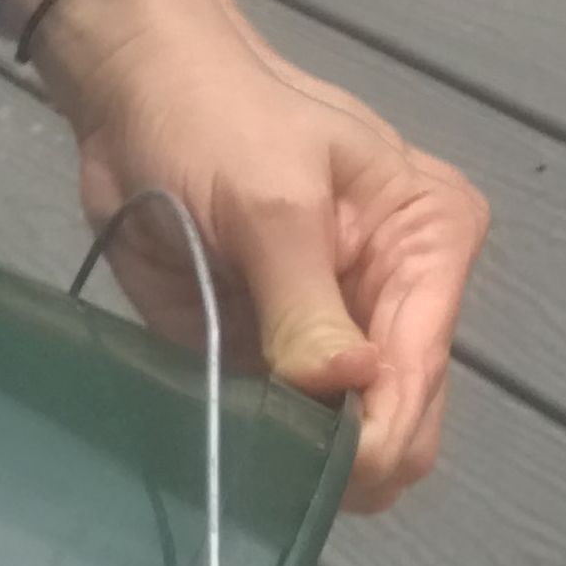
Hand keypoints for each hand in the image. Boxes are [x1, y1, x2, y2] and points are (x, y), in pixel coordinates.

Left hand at [29, 0, 487, 510]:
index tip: (321, 469)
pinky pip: (284, 434)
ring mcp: (337, 336)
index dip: (376, 434)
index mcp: (428, 244)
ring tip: (250, 456)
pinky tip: (231, 453)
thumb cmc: (215, 120)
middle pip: (400, 422)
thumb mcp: (269, 202)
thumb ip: (306, 304)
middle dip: (346, 456)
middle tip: (278, 466)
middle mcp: (398, 300)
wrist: (137, 96)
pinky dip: (262, 451)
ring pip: (345, 443)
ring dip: (301, 462)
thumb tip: (348, 385)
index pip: (420, 372)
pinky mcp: (278, 358)